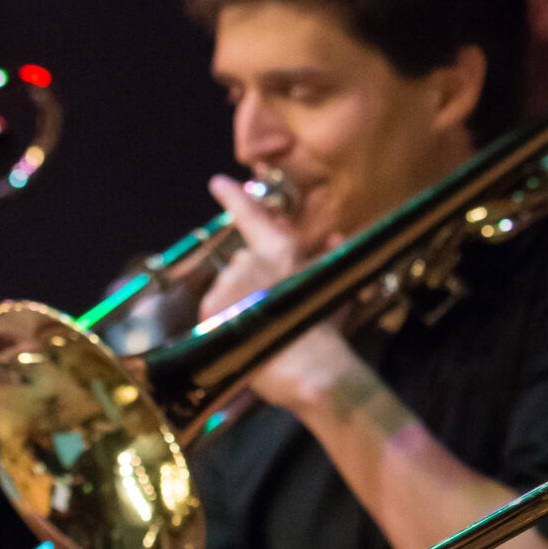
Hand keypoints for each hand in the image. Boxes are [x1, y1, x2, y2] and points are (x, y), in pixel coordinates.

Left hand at [202, 175, 359, 408]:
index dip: (232, 196)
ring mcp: (228, 282)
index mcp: (280, 249)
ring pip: (226, 291)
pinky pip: (212, 314)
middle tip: (267, 313)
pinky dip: (221, 326)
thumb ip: (330, 258)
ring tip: (257, 330)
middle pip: (240, 266)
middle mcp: (249, 259)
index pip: (251, 214)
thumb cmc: (324, 328)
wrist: (309, 366)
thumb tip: (336, 236)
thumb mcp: (332, 288)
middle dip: (249, 285)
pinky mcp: (212, 307)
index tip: (218, 182)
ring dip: (236, 306)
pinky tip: (241, 339)